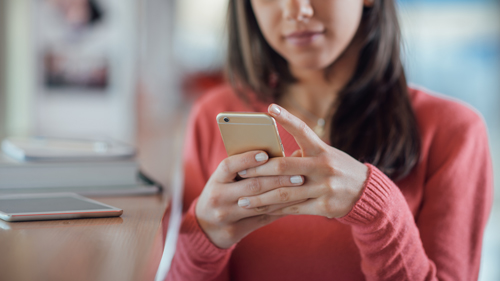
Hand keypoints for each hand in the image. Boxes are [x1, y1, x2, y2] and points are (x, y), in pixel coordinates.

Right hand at [195, 150, 304, 248]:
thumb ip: (246, 168)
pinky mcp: (235, 230)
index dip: (247, 159)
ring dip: (284, 196)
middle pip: (251, 186)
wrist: (205, 226)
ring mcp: (226, 215)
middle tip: (299, 174)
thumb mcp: (225, 180)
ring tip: (302, 188)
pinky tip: (296, 203)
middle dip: (278, 179)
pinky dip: (280, 210)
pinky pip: (262, 219)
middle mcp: (219, 197)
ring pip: (260, 205)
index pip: (229, 166)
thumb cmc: (222, 193)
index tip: (266, 154)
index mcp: (216, 179)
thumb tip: (280, 152)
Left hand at [236, 104, 368, 218]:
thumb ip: (301, 154)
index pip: (303, 130)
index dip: (286, 118)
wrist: (365, 193)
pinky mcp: (324, 207)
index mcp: (322, 150)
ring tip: (242, 199)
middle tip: (240, 172)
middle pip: (284, 167)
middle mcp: (324, 167)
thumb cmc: (336, 169)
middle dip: (259, 171)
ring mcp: (325, 188)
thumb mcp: (324, 156)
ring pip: (285, 193)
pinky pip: (293, 209)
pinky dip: (274, 210)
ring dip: (260, 197)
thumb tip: (270, 157)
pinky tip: (259, 210)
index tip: (270, 107)